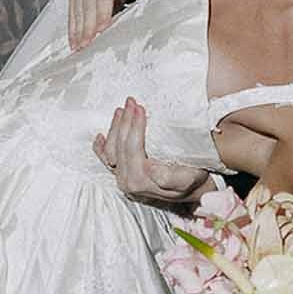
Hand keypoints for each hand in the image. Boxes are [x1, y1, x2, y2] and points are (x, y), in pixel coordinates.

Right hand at [68, 0, 154, 50]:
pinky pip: (72, 16)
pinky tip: (75, 44)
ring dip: (79, 31)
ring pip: (78, 11)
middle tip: (90, 43)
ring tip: (81, 48)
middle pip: (87, 4)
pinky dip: (73, 31)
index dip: (102, 11)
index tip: (103, 28)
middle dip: (89, 25)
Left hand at [93, 97, 209, 205]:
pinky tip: (100, 135)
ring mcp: (122, 178)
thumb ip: (170, 177)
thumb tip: (149, 167)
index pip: (133, 148)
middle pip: (120, 146)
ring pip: (110, 150)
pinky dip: (100, 147)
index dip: (135, 126)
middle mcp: (128, 181)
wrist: (191, 191)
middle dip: (125, 122)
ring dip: (115, 128)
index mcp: (141, 181)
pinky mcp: (120, 175)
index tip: (141, 109)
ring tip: (122, 110)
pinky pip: (105, 160)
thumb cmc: (192, 181)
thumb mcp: (189, 178)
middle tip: (132, 102)